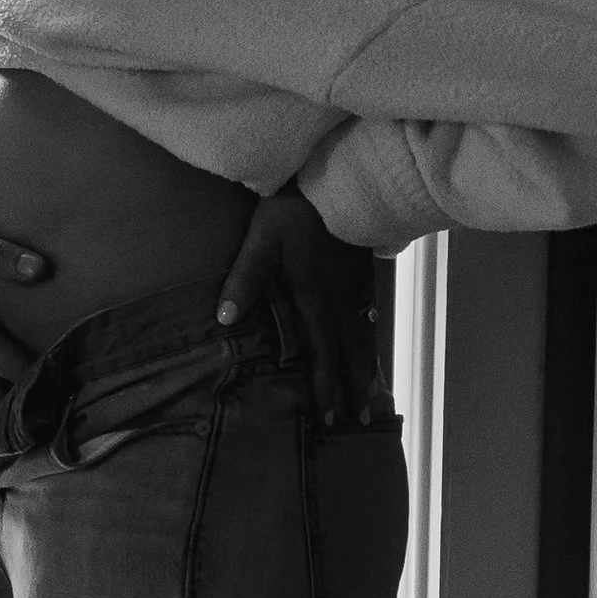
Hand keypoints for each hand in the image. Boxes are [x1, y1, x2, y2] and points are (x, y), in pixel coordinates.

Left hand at [216, 188, 386, 428]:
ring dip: (368, 368)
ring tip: (373, 395)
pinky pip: (372, 314)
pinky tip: (372, 344)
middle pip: (351, 351)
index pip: (322, 351)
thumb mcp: (261, 239)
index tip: (327, 415)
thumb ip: (244, 279)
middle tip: (359, 419)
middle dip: (354, 387)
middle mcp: (340, 299)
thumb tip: (223, 319)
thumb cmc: (293, 209)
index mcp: (314, 296)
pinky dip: (373, 337)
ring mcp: (357, 286)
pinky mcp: (364, 271)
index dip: (325, 384)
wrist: (339, 178)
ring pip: (366, 335)